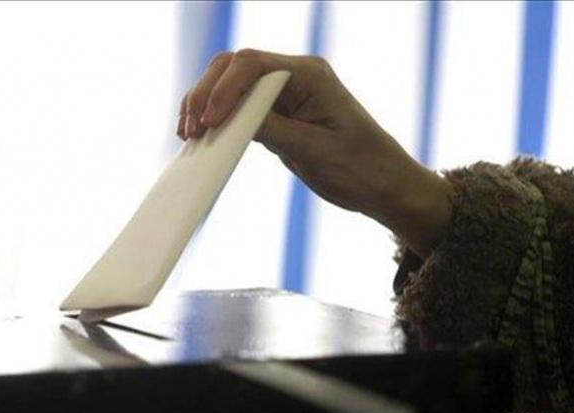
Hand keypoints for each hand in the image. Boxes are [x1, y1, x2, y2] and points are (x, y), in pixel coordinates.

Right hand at [177, 49, 452, 256]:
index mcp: (309, 75)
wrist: (385, 186)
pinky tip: (201, 136)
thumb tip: (227, 119)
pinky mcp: (277, 115)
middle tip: (189, 130)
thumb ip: (271, 129)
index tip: (208, 120)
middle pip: (234, 68)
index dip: (223, 89)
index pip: (251, 64)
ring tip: (188, 134)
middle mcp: (294, 77)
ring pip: (230, 86)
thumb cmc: (360, 168)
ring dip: (205, 105)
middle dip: (206, 94)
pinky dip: (218, 119)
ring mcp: (284, 95)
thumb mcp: (312, 151)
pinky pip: (239, 108)